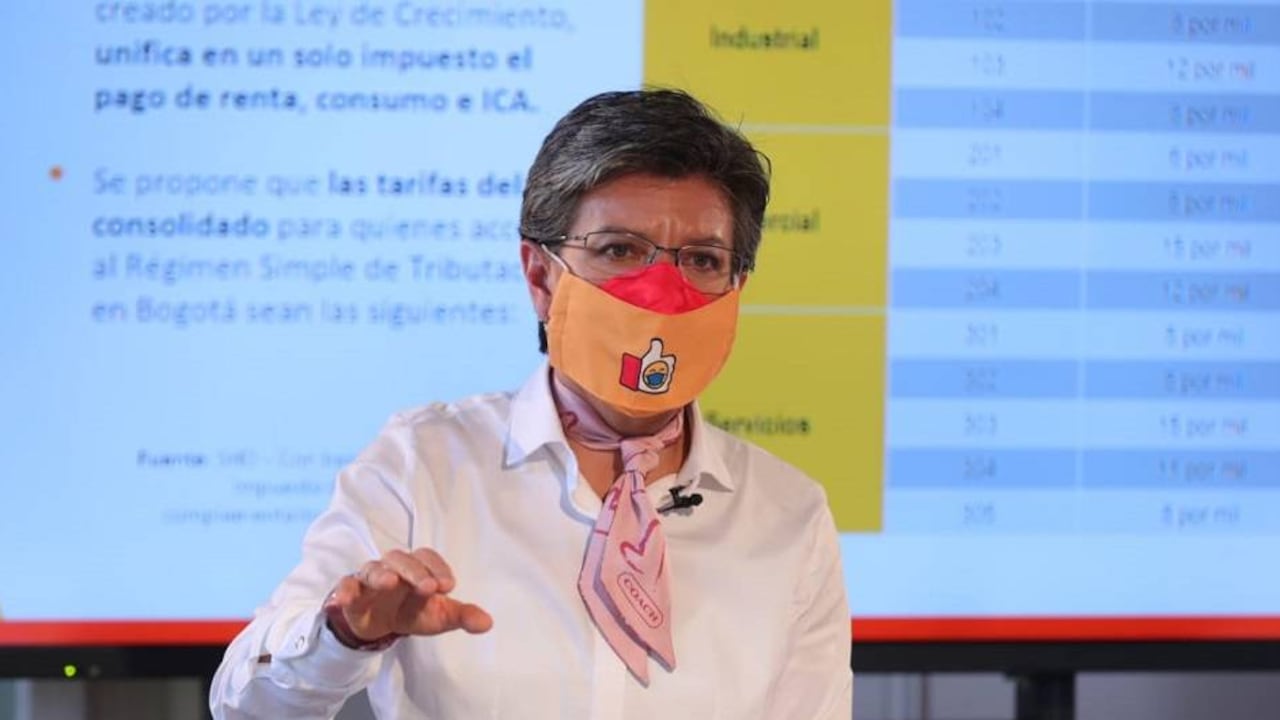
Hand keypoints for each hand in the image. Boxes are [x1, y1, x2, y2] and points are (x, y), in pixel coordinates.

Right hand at [325, 548, 492, 644]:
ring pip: (372, 568)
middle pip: (401, 559)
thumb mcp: (437, 616)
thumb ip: (461, 616)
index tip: (449, 587)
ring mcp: (369, 580)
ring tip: (390, 583)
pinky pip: (344, 587)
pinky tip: (347, 599)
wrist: (378, 626)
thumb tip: (487, 623)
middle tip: (428, 587)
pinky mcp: (349, 594)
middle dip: (415, 571)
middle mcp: (393, 568)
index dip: (438, 568)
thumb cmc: (411, 611)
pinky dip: (345, 591)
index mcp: (416, 568)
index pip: (427, 557)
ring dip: (381, 574)